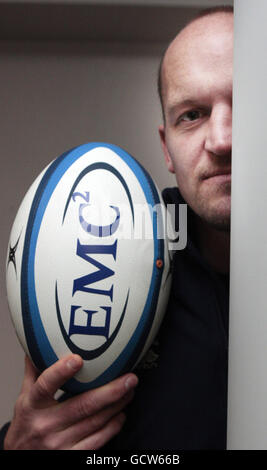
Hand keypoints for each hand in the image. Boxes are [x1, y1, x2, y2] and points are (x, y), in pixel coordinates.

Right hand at [4, 354, 137, 449]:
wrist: (19, 460)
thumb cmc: (26, 425)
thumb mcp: (24, 398)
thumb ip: (34, 371)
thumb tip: (37, 343)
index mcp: (32, 405)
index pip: (45, 386)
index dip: (60, 372)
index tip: (78, 359)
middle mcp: (45, 424)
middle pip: (82, 406)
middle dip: (110, 391)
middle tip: (130, 377)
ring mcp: (59, 443)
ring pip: (95, 422)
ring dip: (117, 405)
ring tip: (130, 390)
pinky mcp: (71, 456)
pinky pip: (98, 440)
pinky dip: (113, 426)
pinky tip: (121, 414)